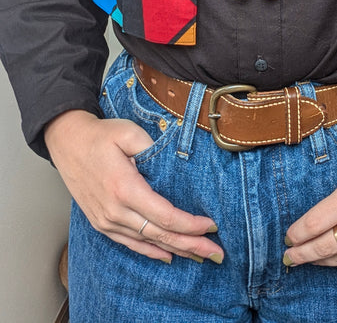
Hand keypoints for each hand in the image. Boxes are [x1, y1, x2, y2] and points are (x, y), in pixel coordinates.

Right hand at [45, 110, 223, 263]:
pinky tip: (168, 256)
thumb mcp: (129, 132)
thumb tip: (176, 162)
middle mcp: (114, 210)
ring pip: (147, 242)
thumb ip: (153, 148)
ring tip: (200, 256)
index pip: (165, 216)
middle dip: (191, 244)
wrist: (68, 142)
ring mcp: (106, 220)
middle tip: (216, 253)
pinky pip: (130, 243)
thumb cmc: (99, 136)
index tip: (212, 225)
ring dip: (176, 250)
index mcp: (124, 188)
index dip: (191, 225)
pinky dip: (151, 251)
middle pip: (160, 234)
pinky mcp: (101, 222)